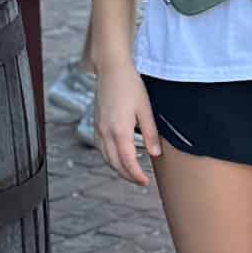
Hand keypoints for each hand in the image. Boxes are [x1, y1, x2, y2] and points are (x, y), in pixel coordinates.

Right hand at [94, 64, 162, 185]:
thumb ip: (150, 133)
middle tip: (140, 181)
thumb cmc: (130, 86)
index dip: (136, 175)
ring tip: (131, 172)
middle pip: (114, 163)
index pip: (127, 161)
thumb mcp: (145, 109)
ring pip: (105, 157)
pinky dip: (109, 157)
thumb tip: (155, 154)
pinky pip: (100, 148)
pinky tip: (117, 157)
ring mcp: (98, 128)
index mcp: (119, 130)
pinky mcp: (96, 124)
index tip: (145, 182)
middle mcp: (105, 132)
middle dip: (127, 175)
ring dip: (117, 168)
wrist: (111, 70)